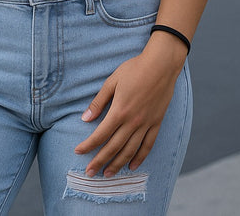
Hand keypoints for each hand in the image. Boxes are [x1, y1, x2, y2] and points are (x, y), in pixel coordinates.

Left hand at [74, 47, 182, 177]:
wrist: (161, 65)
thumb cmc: (134, 69)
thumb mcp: (112, 81)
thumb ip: (99, 101)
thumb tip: (85, 118)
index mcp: (120, 110)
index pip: (100, 134)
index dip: (88, 145)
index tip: (78, 152)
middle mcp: (132, 122)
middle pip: (113, 147)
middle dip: (100, 161)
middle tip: (90, 173)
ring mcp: (146, 124)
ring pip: (130, 151)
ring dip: (118, 164)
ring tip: (107, 174)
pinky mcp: (156, 123)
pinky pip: (148, 145)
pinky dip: (140, 158)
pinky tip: (132, 166)